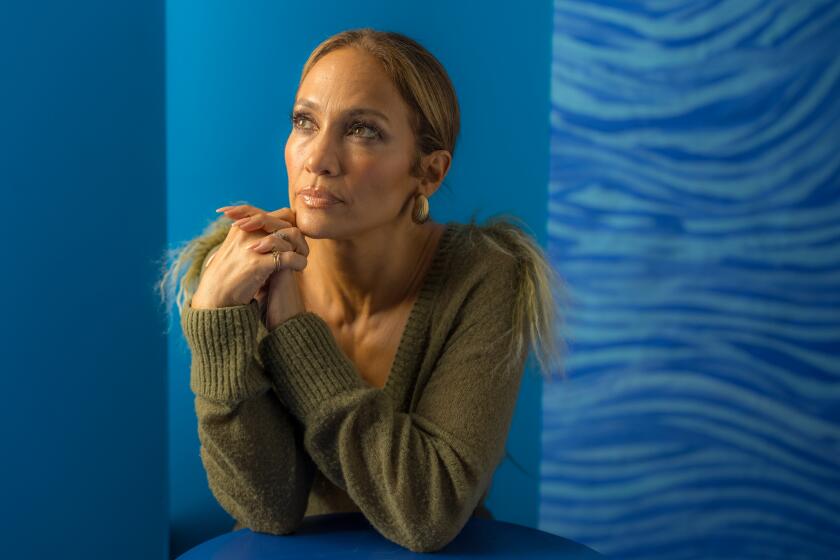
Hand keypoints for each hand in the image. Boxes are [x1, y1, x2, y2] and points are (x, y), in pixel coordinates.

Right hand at [190, 205, 308, 309]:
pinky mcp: (258, 264)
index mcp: (243, 226)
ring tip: (301, 258)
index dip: (290, 226)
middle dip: (298, 237)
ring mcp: (252, 246)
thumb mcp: (238, 250)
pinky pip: (290, 257)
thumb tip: (277, 234)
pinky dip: (299, 262)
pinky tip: (299, 268)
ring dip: (301, 248)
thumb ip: (255, 238)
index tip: (294, 240)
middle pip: (286, 223)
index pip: (278, 214)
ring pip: (291, 236)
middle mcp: (247, 232)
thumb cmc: (229, 276)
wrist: (215, 298)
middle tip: (302, 250)